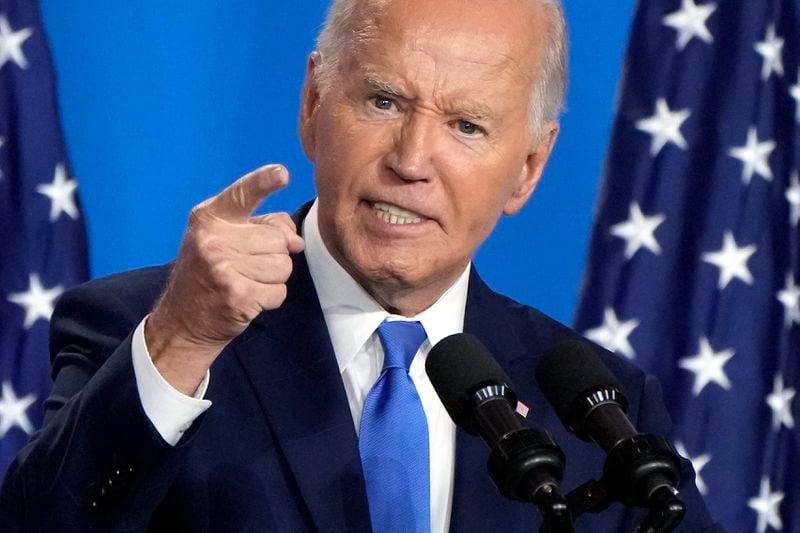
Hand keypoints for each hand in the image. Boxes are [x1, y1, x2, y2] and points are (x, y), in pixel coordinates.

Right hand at [145, 164, 304, 393]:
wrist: (182, 322)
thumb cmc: (208, 275)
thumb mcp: (222, 241)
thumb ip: (260, 228)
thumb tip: (295, 240)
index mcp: (209, 218)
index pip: (242, 194)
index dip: (264, 182)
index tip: (282, 174)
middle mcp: (213, 239)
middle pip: (278, 238)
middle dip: (274, 255)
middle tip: (248, 267)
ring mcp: (223, 268)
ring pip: (283, 265)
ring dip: (273, 278)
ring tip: (247, 282)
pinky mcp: (237, 295)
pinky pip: (279, 291)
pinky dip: (271, 298)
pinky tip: (249, 299)